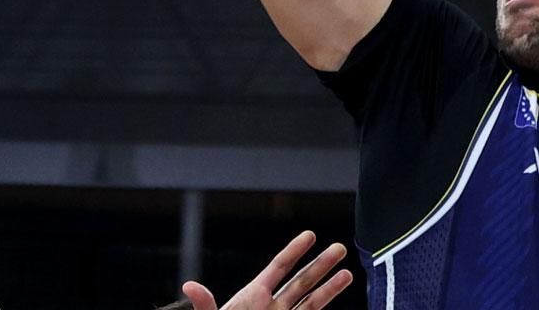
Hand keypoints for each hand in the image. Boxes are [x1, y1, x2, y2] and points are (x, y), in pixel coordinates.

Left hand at [178, 231, 351, 309]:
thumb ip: (206, 305)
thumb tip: (190, 286)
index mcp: (252, 296)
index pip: (278, 268)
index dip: (294, 251)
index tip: (310, 234)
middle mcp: (271, 307)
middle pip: (301, 282)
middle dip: (321, 265)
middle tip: (340, 248)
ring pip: (311, 304)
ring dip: (330, 289)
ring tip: (349, 273)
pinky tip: (339, 298)